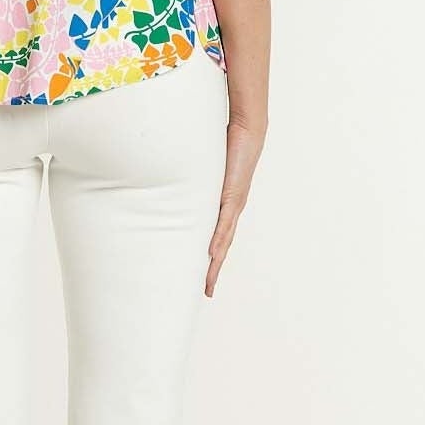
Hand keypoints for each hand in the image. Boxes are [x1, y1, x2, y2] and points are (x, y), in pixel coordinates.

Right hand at [205, 114, 265, 296]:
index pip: (218, 238)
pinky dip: (218, 239)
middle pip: (222, 248)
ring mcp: (233, 204)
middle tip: (206, 291)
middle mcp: (232, 210)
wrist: (248, 132)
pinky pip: (223, 222)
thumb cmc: (227, 146)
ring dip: (216, 263)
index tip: (204, 276)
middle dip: (213, 270)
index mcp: (226, 206)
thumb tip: (176, 180)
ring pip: (224, 241)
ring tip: (207, 282)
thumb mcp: (207, 169)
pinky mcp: (232, 195)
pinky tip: (212, 255)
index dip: (212, 259)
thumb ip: (196, 178)